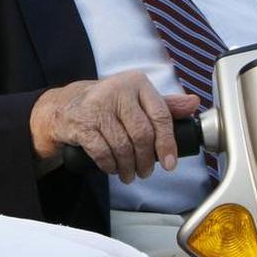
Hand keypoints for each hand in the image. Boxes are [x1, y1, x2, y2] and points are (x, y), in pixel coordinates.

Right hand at [29, 71, 200, 182]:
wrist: (63, 106)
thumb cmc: (106, 104)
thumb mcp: (135, 98)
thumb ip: (163, 104)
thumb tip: (192, 103)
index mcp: (135, 82)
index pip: (160, 115)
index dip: (167, 143)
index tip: (170, 163)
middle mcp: (116, 90)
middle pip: (142, 134)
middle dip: (146, 160)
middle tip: (146, 171)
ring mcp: (96, 106)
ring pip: (123, 146)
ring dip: (128, 167)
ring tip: (129, 173)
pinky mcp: (81, 123)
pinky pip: (102, 152)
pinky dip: (110, 165)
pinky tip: (112, 168)